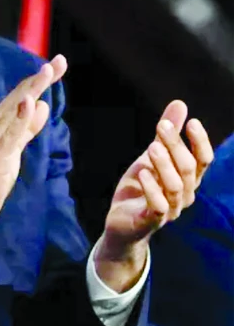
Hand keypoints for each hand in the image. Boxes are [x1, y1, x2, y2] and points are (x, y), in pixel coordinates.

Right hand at [0, 55, 67, 250]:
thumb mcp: (15, 146)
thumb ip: (28, 126)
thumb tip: (42, 105)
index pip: (22, 95)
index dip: (40, 79)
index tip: (57, 64)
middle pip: (21, 95)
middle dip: (41, 78)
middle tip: (59, 61)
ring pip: (17, 108)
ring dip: (32, 89)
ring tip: (47, 71)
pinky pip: (13, 132)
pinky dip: (21, 116)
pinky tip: (30, 102)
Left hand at [95, 100, 213, 290]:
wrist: (122, 221)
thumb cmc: (142, 186)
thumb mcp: (152, 156)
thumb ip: (166, 134)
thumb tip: (180, 103)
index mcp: (187, 179)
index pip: (203, 160)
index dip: (200, 142)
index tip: (191, 122)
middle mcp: (184, 195)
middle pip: (188, 168)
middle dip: (176, 145)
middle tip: (161, 125)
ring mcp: (170, 209)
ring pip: (176, 186)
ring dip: (165, 164)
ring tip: (151, 146)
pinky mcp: (151, 220)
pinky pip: (158, 206)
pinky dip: (152, 189)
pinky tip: (143, 172)